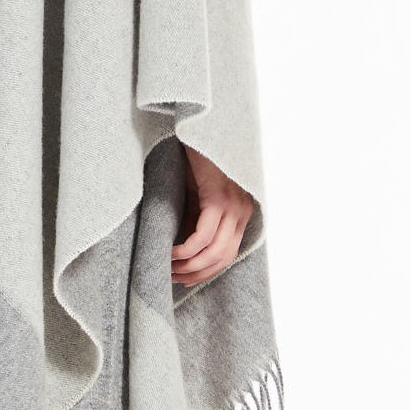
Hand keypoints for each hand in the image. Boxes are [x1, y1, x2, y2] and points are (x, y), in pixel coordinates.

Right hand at [172, 145, 253, 285]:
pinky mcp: (218, 198)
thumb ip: (197, 218)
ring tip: (169, 268)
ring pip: (214, 251)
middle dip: (196, 274)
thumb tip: (184, 250)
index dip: (206, 272)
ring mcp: (233, 205)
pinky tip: (171, 253)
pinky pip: (202, 236)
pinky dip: (185, 250)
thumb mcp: (197, 194)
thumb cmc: (194, 160)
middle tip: (173, 278)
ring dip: (189, 266)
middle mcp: (242, 211)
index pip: (228, 255)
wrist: (198, 129)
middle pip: (223, 258)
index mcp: (240, 212)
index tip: (185, 280)